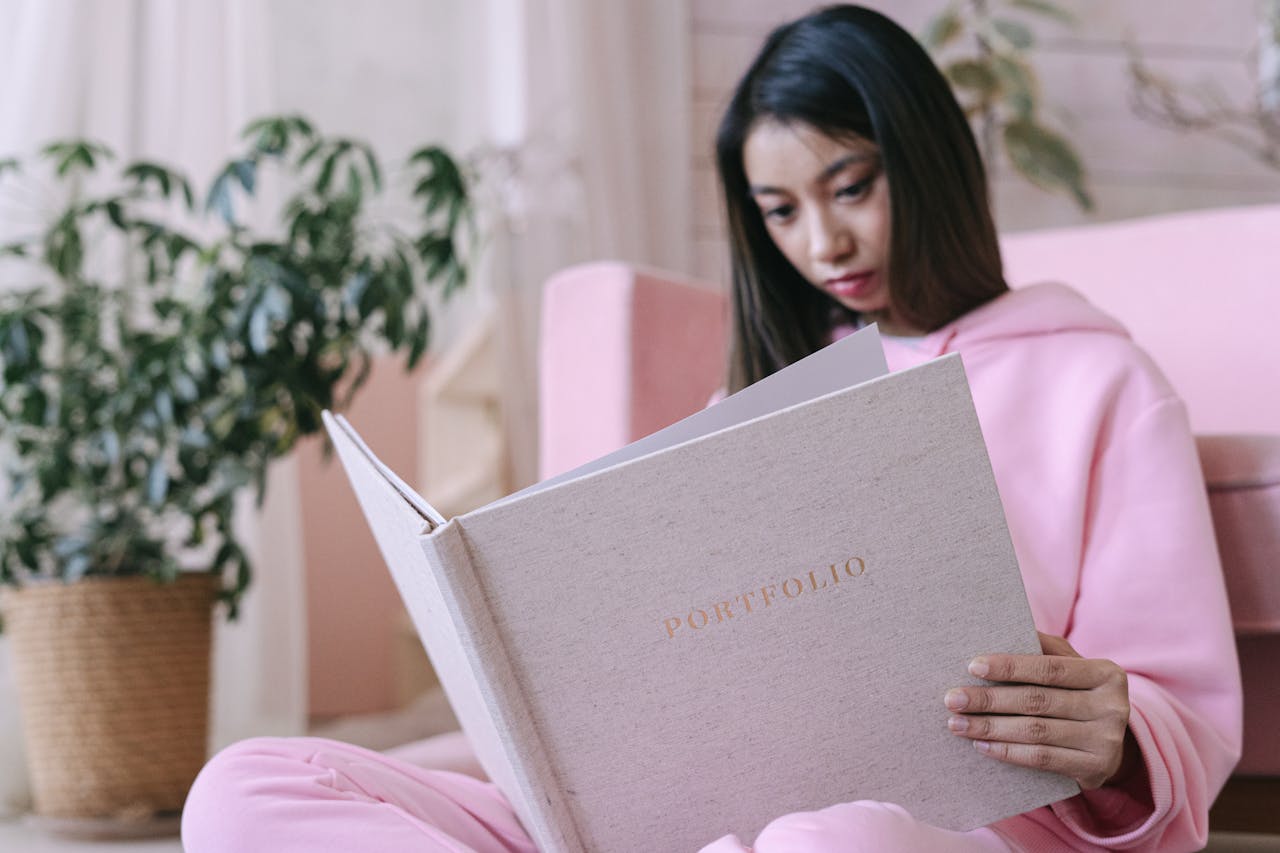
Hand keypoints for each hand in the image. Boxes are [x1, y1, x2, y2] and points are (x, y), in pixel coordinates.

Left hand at [943, 632, 1133, 789]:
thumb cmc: (1080, 697)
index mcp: (1107, 674)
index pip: (1049, 669)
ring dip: (990, 727)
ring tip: (957, 723)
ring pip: (1036, 731)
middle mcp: (1112, 707)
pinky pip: (1042, 759)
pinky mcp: (1096, 769)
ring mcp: (1106, 741)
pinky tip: (981, 745)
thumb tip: (1002, 627)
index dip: (1010, 667)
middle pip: (1038, 701)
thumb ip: (1047, 649)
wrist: (1112, 747)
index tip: (973, 666)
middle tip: (953, 699)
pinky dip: (1007, 752)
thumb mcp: (1073, 669)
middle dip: (989, 700)